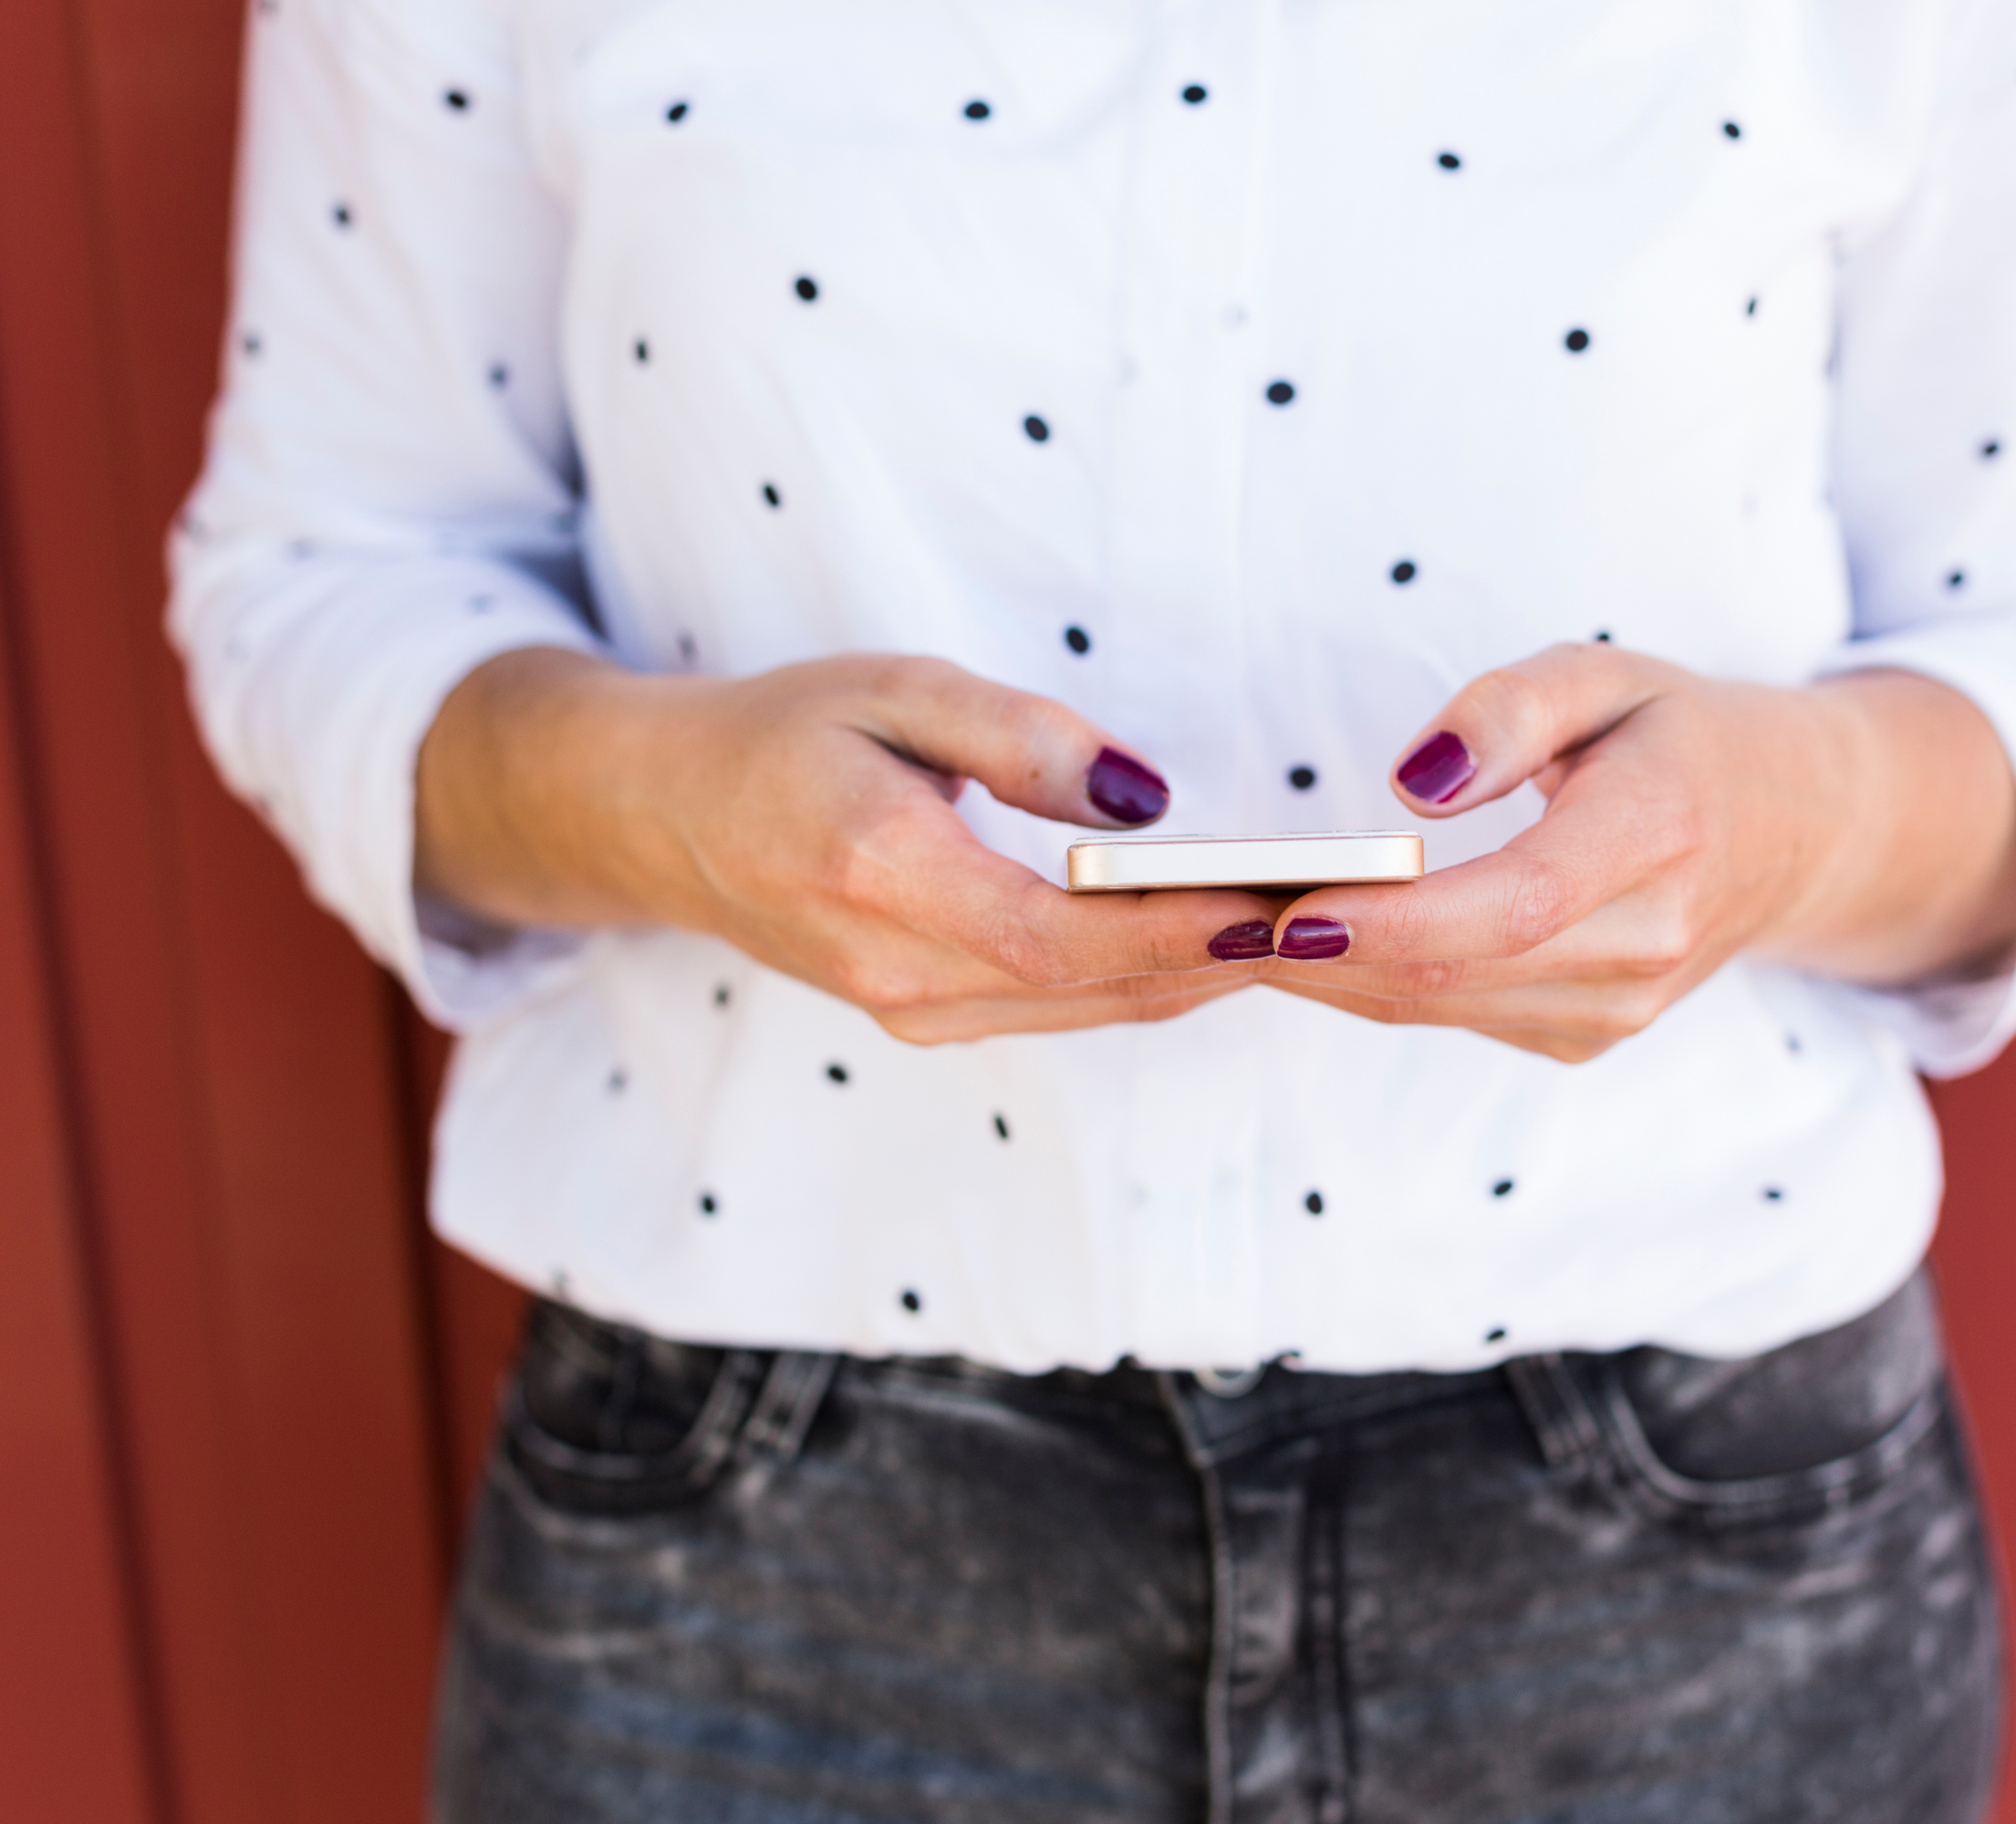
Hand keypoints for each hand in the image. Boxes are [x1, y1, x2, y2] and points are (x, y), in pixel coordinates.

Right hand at [417, 650, 1277, 1042]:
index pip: (1070, 933)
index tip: (1297, 903)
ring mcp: (910, 1012)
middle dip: (1234, 955)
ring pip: (1095, 1010)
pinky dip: (1152, 981)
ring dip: (1207, 976)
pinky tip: (1225, 941)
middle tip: (1355, 909)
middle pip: (1102, 988)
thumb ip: (1019, 737)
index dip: (1190, 930)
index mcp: (884, 878)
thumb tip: (1144, 798)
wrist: (660, 819)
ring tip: (1319, 921)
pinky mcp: (926, 1018)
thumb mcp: (890, 689)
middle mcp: (898, 971)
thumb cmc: (778, 733)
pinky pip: (1065, 1010)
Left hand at [1233, 646, 2015, 1062]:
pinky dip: (1365, 984)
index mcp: (1662, 837)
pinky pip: (1452, 1017)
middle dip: (1312, 952)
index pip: (1517, 904)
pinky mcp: (1585, 1036)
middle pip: (1455, 971)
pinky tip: (1293, 943)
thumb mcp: (1610, 672)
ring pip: (1438, 1007)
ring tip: (1209, 926)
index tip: (1284, 915)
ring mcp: (1619, 1009)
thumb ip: (1512, 710)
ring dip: (1320, 976)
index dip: (1395, 922)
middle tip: (1189, 914)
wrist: (1795, 831)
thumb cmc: (1680, 734)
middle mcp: (1647, 946)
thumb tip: (1413, 782)